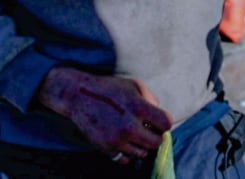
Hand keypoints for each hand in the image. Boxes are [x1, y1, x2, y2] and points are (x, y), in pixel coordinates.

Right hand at [36, 66, 172, 162]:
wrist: (78, 96)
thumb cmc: (109, 88)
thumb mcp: (135, 85)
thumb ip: (152, 100)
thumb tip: (161, 119)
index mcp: (138, 107)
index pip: (166, 124)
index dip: (164, 122)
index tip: (158, 120)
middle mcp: (129, 126)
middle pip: (156, 142)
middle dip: (155, 135)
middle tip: (147, 128)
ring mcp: (117, 140)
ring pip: (142, 153)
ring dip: (141, 144)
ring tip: (133, 132)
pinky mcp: (106, 149)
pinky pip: (125, 159)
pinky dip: (127, 152)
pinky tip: (124, 140)